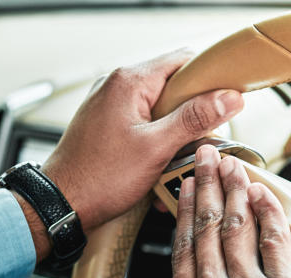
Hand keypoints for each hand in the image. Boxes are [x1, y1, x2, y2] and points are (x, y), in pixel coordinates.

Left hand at [18, 50, 244, 258]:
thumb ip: (194, 119)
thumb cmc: (99, 178)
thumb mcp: (156, 148)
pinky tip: (161, 169)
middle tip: (204, 141)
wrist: (61, 204)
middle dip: (194, 116)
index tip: (229, 101)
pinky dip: (159, 145)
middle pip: (174, 87)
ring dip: (177, 136)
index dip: (211, 79)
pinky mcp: (109, 125)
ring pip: (161, 110)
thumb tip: (228, 98)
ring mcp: (111, 106)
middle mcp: (117, 86)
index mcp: (129, 82)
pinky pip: (145, 127)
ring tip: (179, 161)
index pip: (183, 61)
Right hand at [135, 145, 290, 277]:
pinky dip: (271, 215)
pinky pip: (276, 243)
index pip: (184, 250)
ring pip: (240, 228)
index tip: (184, 190)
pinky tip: (267, 194)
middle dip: (208, 188)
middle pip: (209, 229)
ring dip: (237, 191)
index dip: (184, 215)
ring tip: (235, 165)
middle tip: (209, 157)